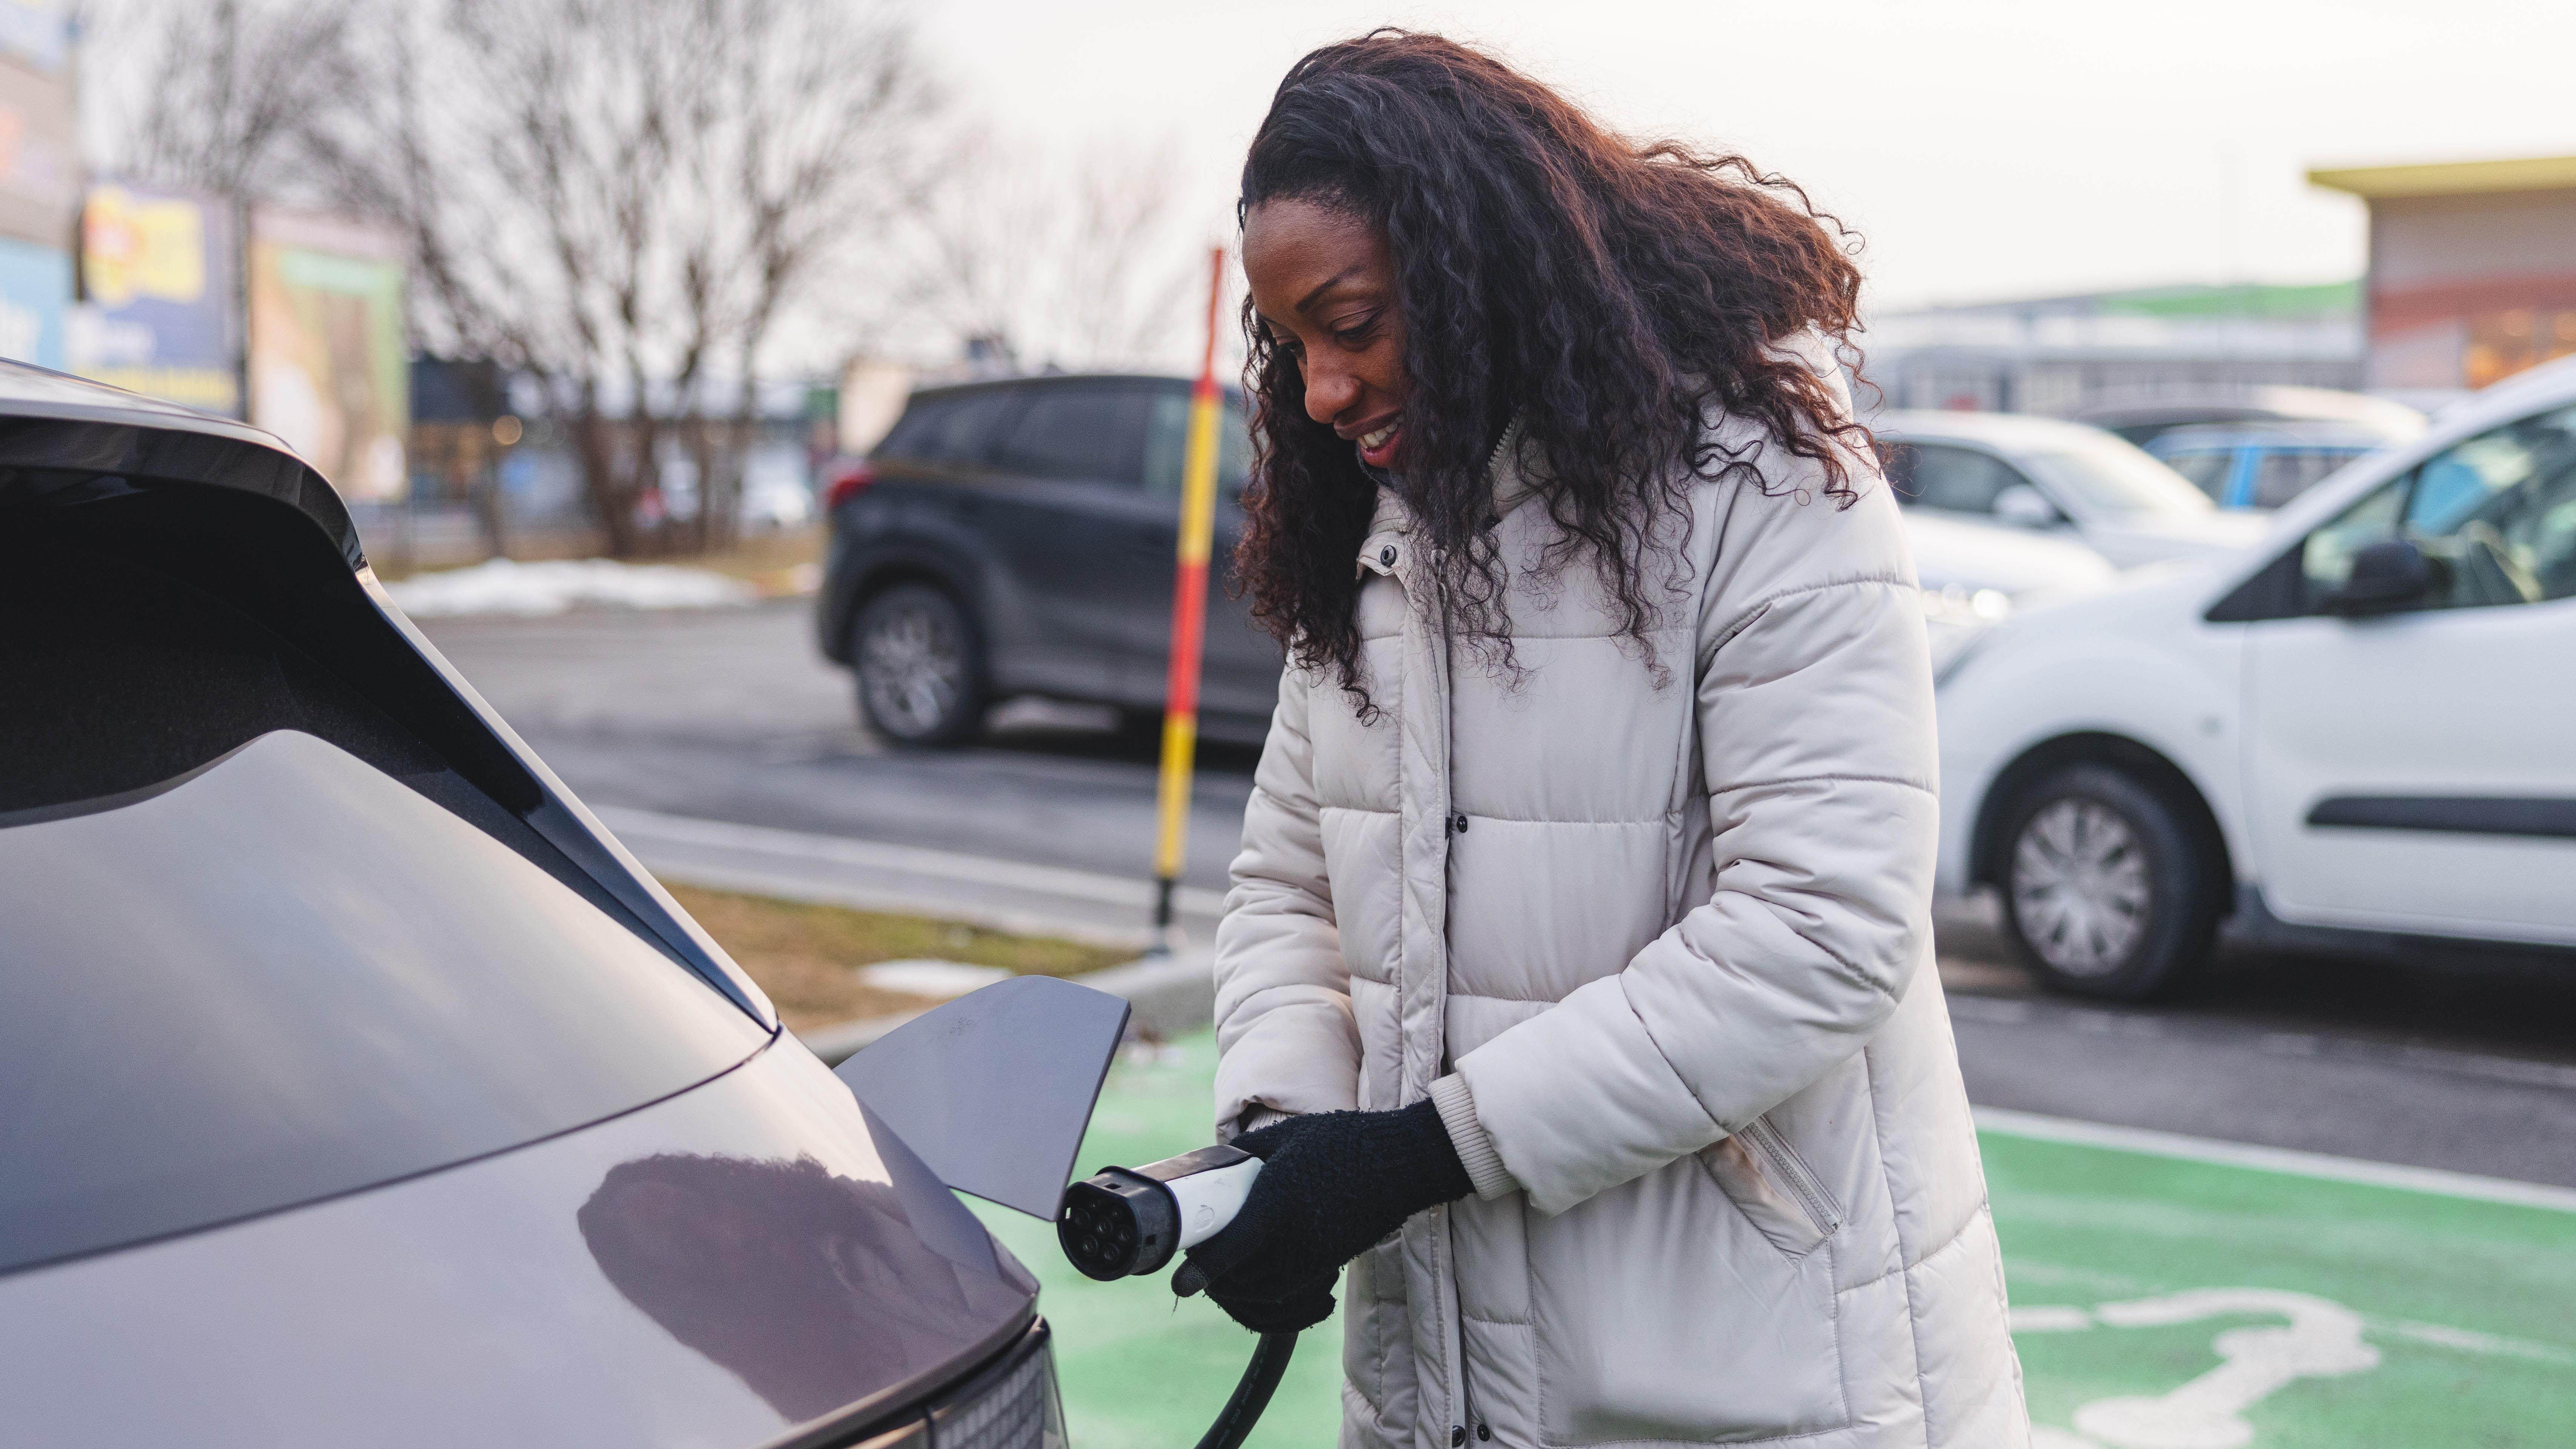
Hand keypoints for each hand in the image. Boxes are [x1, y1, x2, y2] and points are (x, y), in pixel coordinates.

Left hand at [1172, 1099, 1472, 1331]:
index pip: (1231, 1248)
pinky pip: (1290, 1302)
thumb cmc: (1342, 1141)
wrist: (1401, 1164)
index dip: (1202, 1269)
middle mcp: (1294, 1239)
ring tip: (1225, 1275)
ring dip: (1239, 1293)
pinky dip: (1271, 1305)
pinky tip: (1264, 1291)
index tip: (1179, 1282)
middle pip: (1239, 1282)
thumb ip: (1243, 1154)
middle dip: (1213, 1278)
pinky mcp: (1327, 1266)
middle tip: (1201, 1261)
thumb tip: (1208, 1164)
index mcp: (1277, 1202)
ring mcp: (1313, 1258)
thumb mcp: (1286, 1135)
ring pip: (1261, 1298)